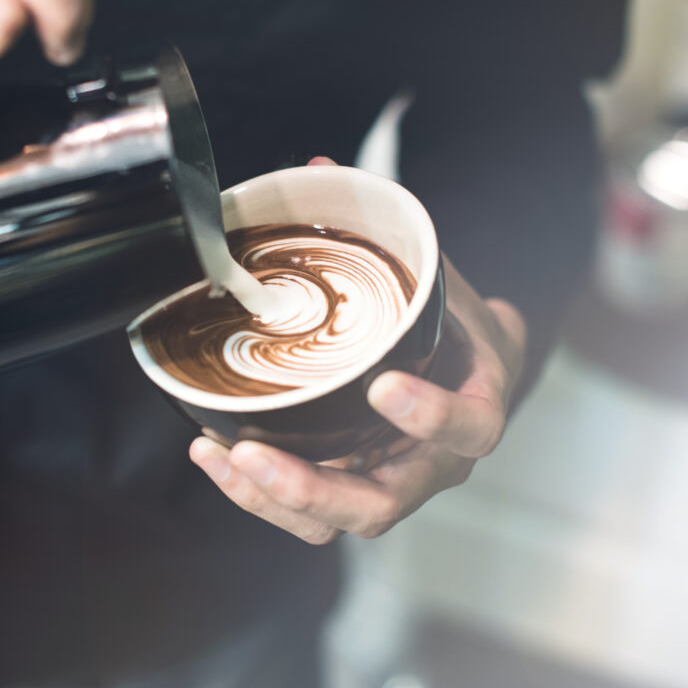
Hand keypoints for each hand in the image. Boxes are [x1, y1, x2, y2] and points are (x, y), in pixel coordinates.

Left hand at [189, 157, 526, 543]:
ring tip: (221, 455)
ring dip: (276, 497)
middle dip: (317, 485)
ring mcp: (391, 481)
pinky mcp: (352, 488)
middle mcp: (434, 461)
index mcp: (475, 405)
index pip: (468, 427)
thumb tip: (316, 166)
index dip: (429, 415)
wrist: (470, 366)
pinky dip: (258, 494)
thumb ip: (386, 226)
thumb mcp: (438, 271)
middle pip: (384, 502)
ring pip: (339, 521)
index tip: (382, 385)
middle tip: (256, 453)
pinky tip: (212, 455)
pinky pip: (309, 512)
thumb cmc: (455, 319)